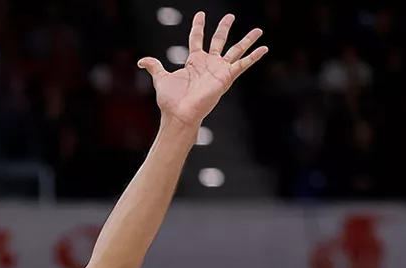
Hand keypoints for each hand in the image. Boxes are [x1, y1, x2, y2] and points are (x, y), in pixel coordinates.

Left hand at [138, 12, 267, 128]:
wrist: (180, 114)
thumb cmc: (171, 100)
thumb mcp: (161, 78)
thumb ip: (154, 67)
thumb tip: (141, 61)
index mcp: (194, 61)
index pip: (197, 39)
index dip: (198, 26)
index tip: (201, 14)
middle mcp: (208, 64)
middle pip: (219, 40)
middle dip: (224, 28)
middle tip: (230, 16)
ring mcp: (219, 70)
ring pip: (236, 50)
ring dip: (247, 40)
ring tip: (258, 30)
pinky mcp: (227, 77)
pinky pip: (243, 64)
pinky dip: (254, 56)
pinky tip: (264, 48)